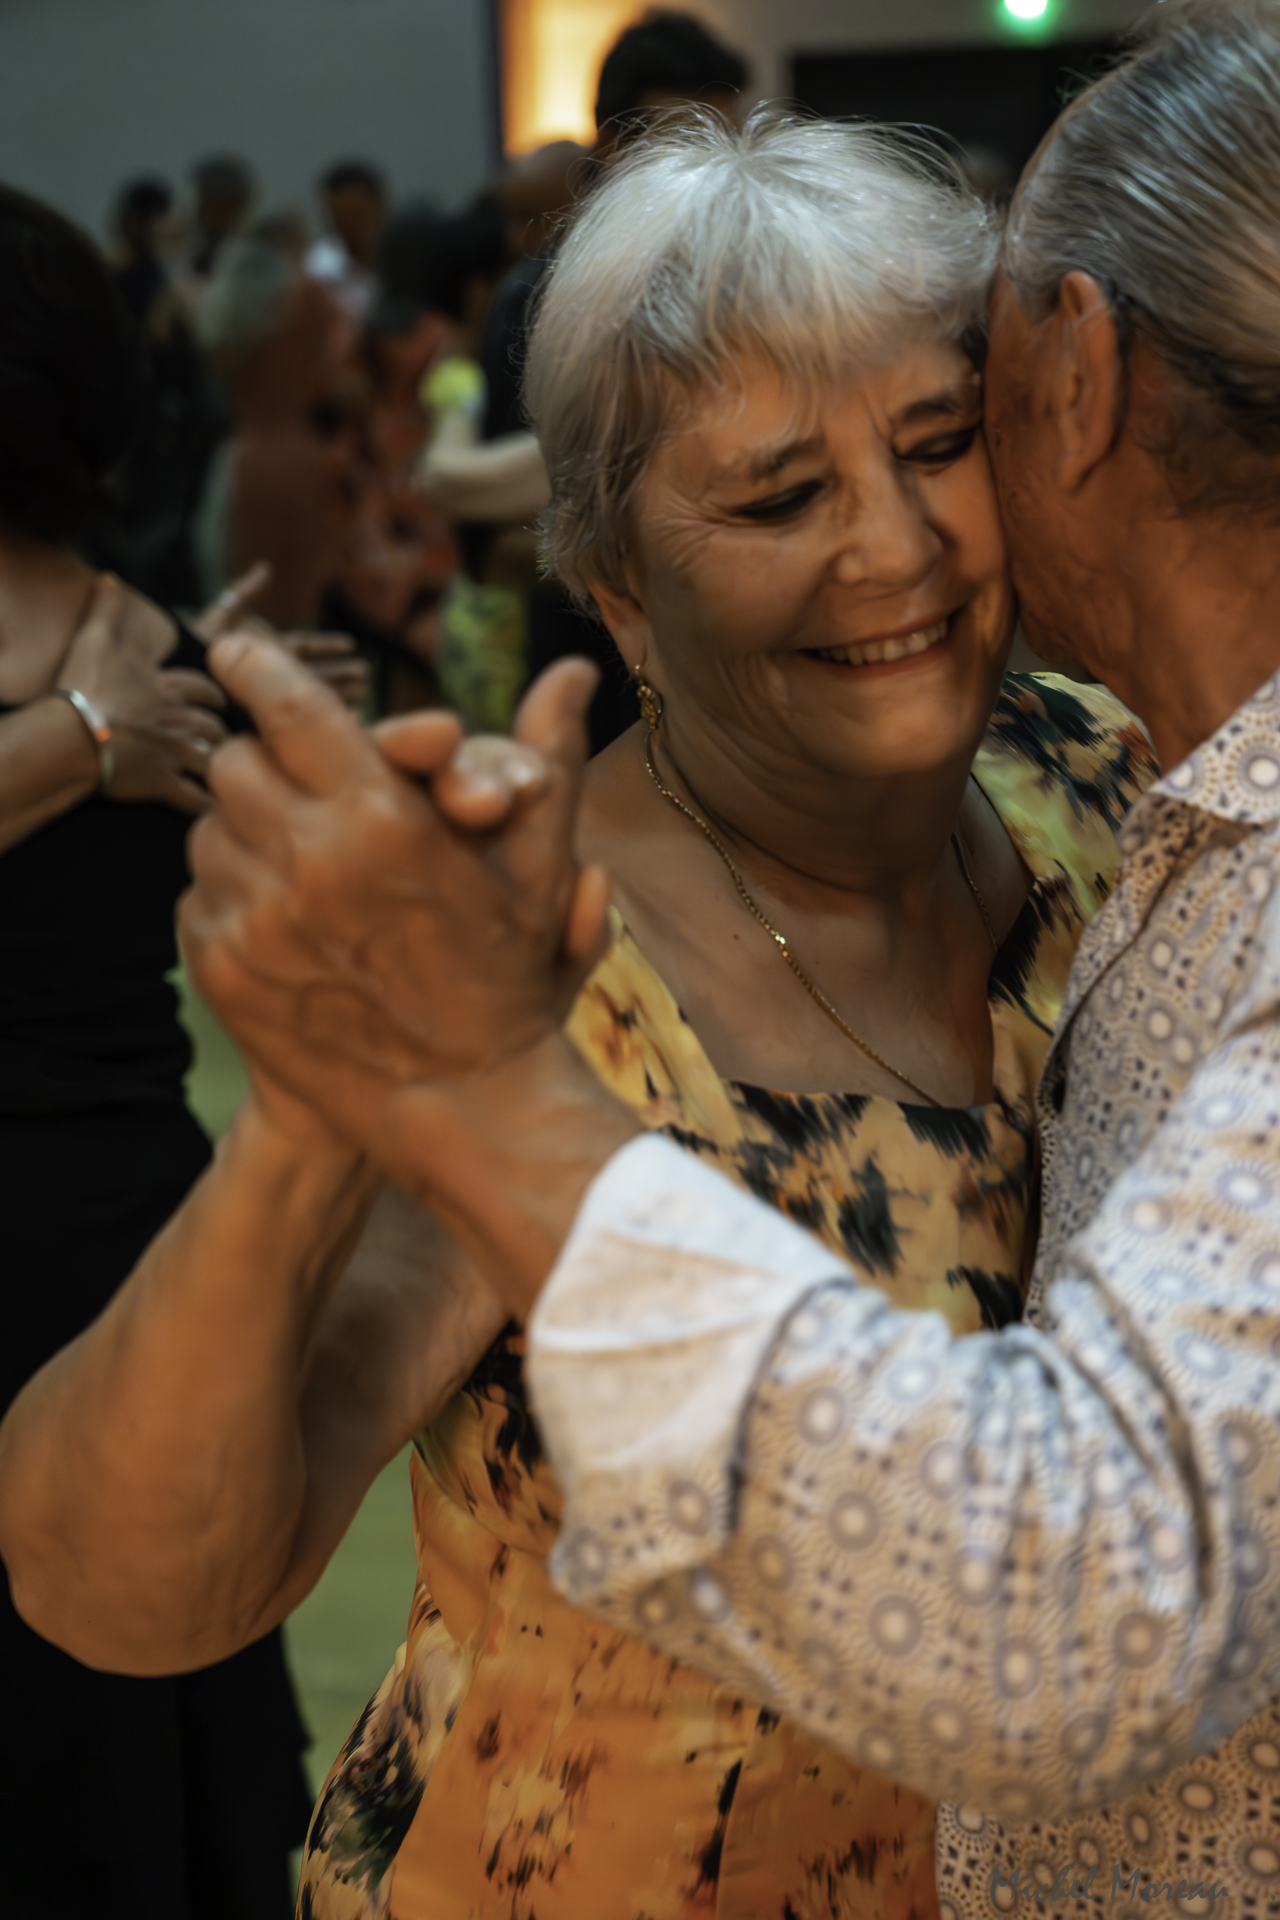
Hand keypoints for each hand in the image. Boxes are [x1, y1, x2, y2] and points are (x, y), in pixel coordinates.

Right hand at [59, 576, 226, 814]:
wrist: (73, 735)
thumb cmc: (84, 687)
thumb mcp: (94, 639)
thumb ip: (105, 609)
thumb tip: (110, 579)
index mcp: (168, 688)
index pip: (204, 688)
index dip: (214, 692)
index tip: (220, 697)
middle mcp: (179, 720)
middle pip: (214, 724)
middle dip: (221, 729)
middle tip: (226, 735)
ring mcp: (174, 753)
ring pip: (211, 758)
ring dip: (219, 762)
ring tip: (226, 769)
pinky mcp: (162, 783)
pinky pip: (193, 798)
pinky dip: (205, 806)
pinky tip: (215, 812)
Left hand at [181, 636, 609, 1180]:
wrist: (460, 1106)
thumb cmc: (507, 982)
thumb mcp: (536, 870)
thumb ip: (547, 761)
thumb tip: (576, 670)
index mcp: (382, 820)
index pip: (287, 706)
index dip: (257, 667)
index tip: (236, 651)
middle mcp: (306, 861)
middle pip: (235, 761)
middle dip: (265, 761)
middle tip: (296, 779)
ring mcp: (254, 920)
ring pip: (208, 827)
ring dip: (247, 829)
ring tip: (297, 854)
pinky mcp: (220, 969)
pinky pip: (197, 893)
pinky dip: (232, 892)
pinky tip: (284, 914)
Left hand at [194, 563, 369, 708]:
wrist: (177, 676)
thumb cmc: (194, 645)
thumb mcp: (222, 615)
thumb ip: (244, 593)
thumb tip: (265, 568)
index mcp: (267, 651)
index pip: (305, 648)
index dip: (327, 646)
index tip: (352, 644)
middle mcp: (272, 676)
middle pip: (314, 675)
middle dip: (341, 676)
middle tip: (368, 679)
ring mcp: (268, 697)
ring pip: (310, 698)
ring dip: (335, 698)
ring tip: (363, 699)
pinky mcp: (262, 717)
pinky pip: (293, 720)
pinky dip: (313, 722)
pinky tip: (334, 724)